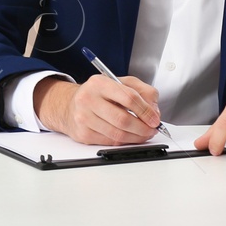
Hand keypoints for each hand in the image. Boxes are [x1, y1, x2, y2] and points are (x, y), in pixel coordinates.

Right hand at [34, 75, 160, 145]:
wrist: (71, 105)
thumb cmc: (99, 94)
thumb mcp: (120, 83)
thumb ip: (142, 91)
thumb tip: (154, 111)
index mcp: (99, 83)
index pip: (128, 97)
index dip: (146, 111)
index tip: (155, 119)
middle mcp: (88, 99)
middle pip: (123, 119)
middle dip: (143, 128)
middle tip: (152, 129)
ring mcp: (84, 117)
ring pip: (117, 134)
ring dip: (136, 137)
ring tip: (143, 134)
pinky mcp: (83, 133)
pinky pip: (110, 142)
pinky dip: (124, 141)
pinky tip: (129, 136)